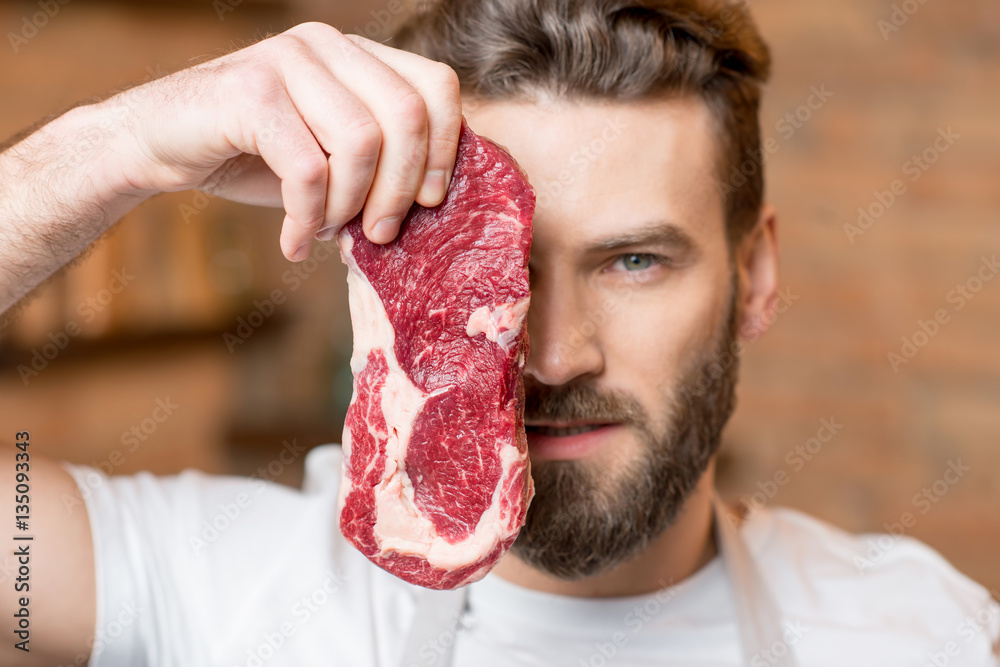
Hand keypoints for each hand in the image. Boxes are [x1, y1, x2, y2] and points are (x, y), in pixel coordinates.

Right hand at [105, 22, 461, 259]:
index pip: (436, 86)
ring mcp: (287, 59)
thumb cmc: (255, 156)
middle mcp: (327, 44)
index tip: (426, 202)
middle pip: (407, 115)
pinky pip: (308, 168)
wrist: (158, 144)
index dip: (444, 149)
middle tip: (378, 235)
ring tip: (324, 231)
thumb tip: (435, 202)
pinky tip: (292, 240)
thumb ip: (381, 161)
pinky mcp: (250, 91)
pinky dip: (306, 217)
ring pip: (361, 142)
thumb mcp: (332, 156)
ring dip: (348, 206)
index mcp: (357, 54)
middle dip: (399, 191)